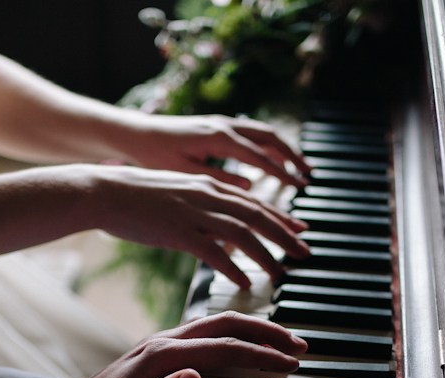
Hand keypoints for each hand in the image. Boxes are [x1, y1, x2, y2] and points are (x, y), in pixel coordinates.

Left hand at [41, 312, 306, 377]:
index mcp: (160, 358)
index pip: (220, 349)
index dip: (258, 354)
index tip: (287, 364)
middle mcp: (164, 343)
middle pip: (225, 326)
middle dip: (266, 332)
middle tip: (300, 347)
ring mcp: (164, 343)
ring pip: (218, 325)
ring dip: (254, 329)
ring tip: (284, 342)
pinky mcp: (164, 351)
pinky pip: (208, 333)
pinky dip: (236, 333)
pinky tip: (248, 340)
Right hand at [79, 165, 309, 287]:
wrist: (103, 191)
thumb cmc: (135, 194)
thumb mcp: (177, 192)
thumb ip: (203, 204)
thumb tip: (220, 220)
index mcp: (209, 185)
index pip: (254, 201)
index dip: (280, 218)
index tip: (299, 231)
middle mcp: (208, 195)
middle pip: (257, 215)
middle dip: (285, 236)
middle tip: (304, 253)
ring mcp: (194, 213)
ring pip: (243, 233)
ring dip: (265, 255)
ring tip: (280, 273)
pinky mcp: (178, 231)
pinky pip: (214, 252)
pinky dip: (233, 268)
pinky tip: (244, 283)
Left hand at [110, 113, 310, 189]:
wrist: (135, 134)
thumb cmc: (155, 156)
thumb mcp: (186, 173)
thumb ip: (219, 179)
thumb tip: (250, 186)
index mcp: (217, 137)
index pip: (259, 156)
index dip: (281, 172)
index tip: (299, 186)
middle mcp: (224, 125)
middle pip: (269, 138)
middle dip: (292, 156)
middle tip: (309, 175)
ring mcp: (222, 123)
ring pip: (263, 133)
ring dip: (284, 149)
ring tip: (300, 167)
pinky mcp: (218, 127)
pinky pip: (251, 134)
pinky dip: (268, 146)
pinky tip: (274, 161)